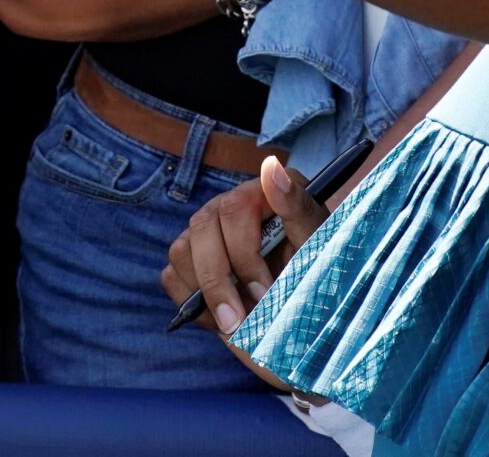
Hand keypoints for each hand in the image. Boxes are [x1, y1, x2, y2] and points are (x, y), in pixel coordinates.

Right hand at [161, 156, 332, 335]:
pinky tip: (222, 317)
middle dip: (219, 279)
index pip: (234, 208)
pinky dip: (193, 302)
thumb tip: (270, 168)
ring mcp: (206, 234)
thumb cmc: (318, 274)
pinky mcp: (190, 263)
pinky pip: (171, 277)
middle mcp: (228, 207)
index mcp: (261, 194)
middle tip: (243, 318)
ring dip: (206, 292)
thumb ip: (296, 206)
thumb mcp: (317, 244)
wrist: (306, 316)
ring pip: (181, 251)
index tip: (264, 291)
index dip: (244, 254)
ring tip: (237, 321)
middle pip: (202, 228)